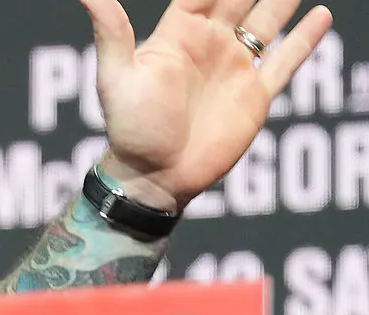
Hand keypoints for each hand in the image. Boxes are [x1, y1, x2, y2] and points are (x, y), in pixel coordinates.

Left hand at [83, 0, 333, 209]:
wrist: (154, 177)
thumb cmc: (130, 129)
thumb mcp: (116, 76)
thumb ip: (111, 31)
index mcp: (178, 35)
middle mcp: (209, 46)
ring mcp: (234, 69)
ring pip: (267, 22)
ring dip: (283, 0)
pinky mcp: (254, 96)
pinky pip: (285, 62)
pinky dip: (305, 40)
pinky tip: (321, 16)